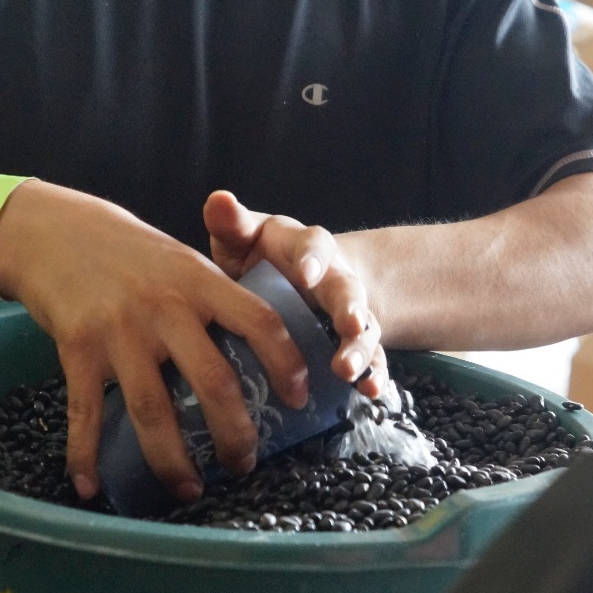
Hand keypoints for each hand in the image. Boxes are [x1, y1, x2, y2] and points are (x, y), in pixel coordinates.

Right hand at [0, 182, 310, 502]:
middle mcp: (165, 307)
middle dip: (234, 434)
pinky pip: (86, 413)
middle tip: (242, 465)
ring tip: (189, 491)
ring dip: (172, 461)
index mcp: (201, 282)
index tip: (299, 399)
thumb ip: (216, 301)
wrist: (57, 231)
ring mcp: (120, 330)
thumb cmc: (131, 252)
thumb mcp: (182, 261)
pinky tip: (91, 485)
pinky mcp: (78, 348)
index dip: (285, 363)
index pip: (259, 321)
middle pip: (213, 382)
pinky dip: (86, 455)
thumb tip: (259, 356)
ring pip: (153, 411)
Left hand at [202, 190, 386, 398]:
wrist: (294, 281)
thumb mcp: (244, 238)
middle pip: (349, 290)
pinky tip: (370, 392)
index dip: (313, 260)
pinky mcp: (354, 344)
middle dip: (351, 309)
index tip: (304, 275)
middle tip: (349, 325)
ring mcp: (349, 313)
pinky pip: (372, 359)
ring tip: (348, 371)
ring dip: (361, 349)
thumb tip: (217, 199)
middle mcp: (336, 278)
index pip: (315, 246)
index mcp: (307, 247)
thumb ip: (232, 224)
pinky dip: (374, 375)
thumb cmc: (261, 256)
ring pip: (364, 329)